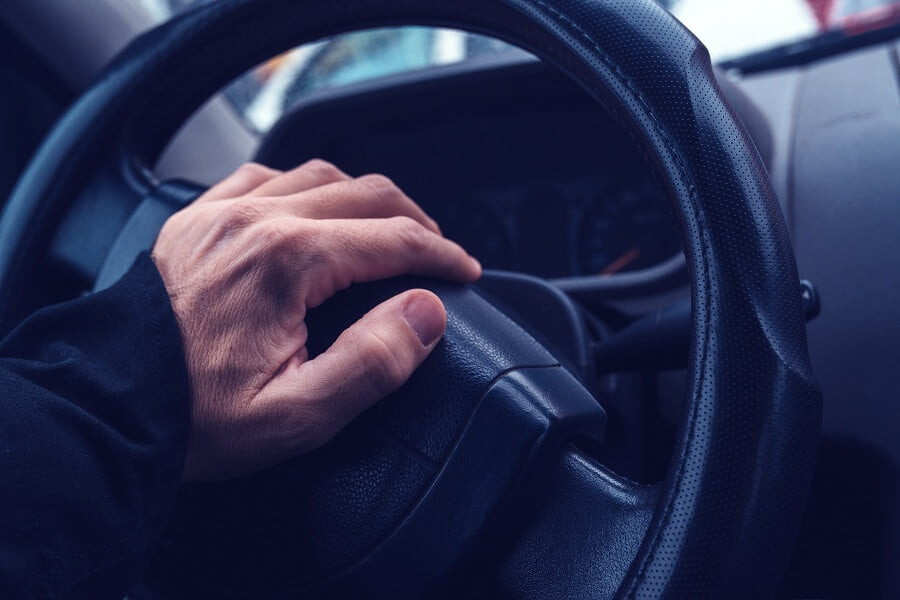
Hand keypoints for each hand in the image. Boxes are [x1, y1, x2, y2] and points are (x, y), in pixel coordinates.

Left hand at [152, 161, 480, 481]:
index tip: (464, 271)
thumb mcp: (297, 414)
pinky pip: (262, 176)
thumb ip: (373, 361)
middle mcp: (255, 220)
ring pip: (318, 174)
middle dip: (415, 220)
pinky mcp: (196, 220)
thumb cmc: (195, 418)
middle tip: (437, 252)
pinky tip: (311, 206)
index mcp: (287, 260)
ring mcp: (221, 213)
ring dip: (364, 196)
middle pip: (365, 194)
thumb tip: (425, 312)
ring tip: (387, 226)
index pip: (393, 239)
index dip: (441, 255)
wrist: (107, 409)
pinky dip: (303, 185)